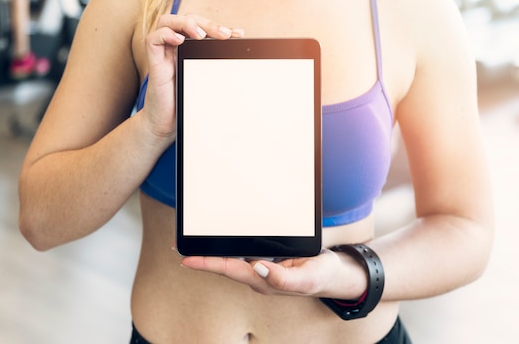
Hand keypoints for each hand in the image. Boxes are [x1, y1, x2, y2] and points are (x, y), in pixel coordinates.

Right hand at [142, 13, 243, 141]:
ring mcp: (163, 52)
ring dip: (186, 23)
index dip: (219, 26)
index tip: (237, 34)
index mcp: (189, 46)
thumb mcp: (205, 78)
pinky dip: (165, 35)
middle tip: (224, 34)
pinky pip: (153, 39)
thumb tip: (238, 53)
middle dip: (207, 23)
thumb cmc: (185, 99)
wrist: (167, 122)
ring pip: (167, 21)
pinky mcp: (153, 61)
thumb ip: (216, 63)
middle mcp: (175, 45)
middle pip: (187, 19)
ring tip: (200, 34)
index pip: (203, 26)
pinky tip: (179, 40)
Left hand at [180, 249, 366, 298]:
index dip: (207, 263)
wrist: (336, 274)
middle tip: (181, 246)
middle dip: (204, 256)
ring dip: (215, 250)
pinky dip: (232, 245)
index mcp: (264, 280)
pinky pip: (246, 251)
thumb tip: (258, 268)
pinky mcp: (271, 258)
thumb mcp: (306, 278)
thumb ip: (282, 278)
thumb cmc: (321, 277)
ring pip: (234, 257)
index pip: (229, 269)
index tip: (186, 258)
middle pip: (225, 264)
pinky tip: (225, 238)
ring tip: (196, 241)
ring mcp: (264, 267)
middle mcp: (259, 274)